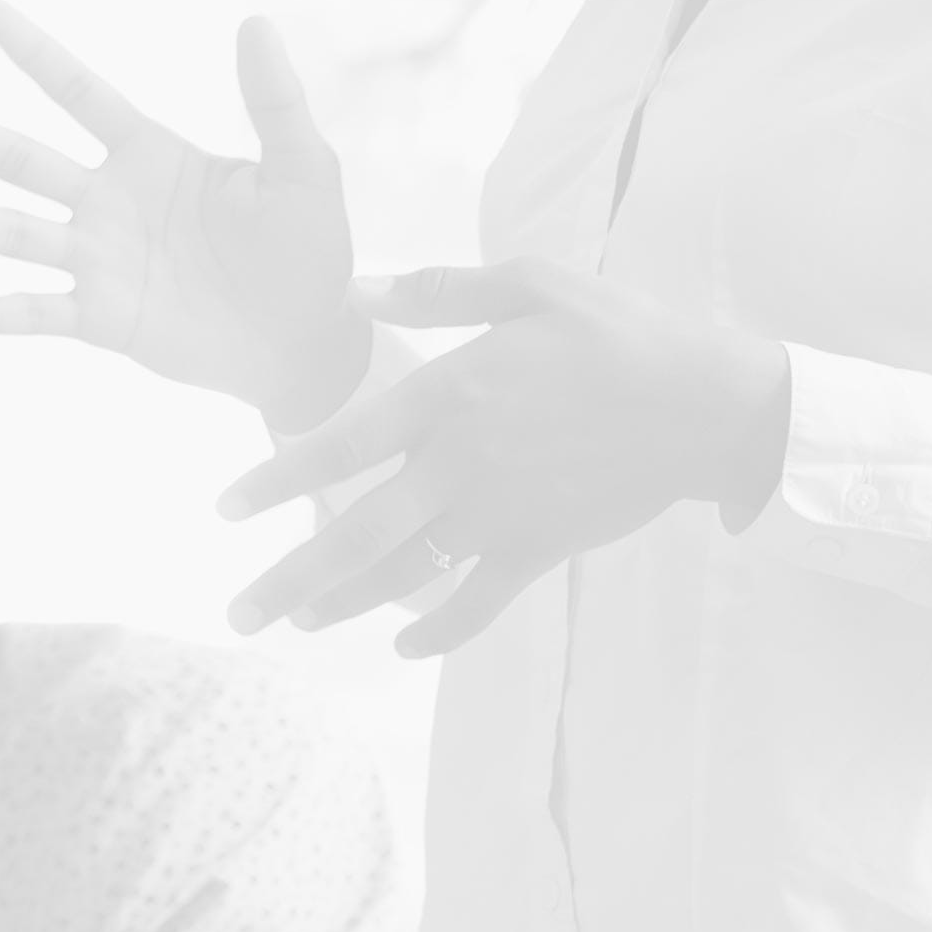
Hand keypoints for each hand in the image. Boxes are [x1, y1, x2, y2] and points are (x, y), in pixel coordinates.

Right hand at [0, 2, 368, 429]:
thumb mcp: (303, 169)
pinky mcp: (104, 319)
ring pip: (14, 233)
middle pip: (19, 158)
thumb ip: (275, 103)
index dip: (32, 50)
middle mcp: (109, 201)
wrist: (309, 341)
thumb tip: (255, 23)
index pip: (79, 91)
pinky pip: (38, 313)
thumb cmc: (310, 248)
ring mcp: (99, 261)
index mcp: (150, 154)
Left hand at [211, 260, 790, 657]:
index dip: (277, 480)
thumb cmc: (619, 333)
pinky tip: (402, 647)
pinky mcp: (539, 550)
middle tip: (237, 614)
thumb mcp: (531, 284)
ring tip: (297, 622)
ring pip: (404, 577)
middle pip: (356, 534)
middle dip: (289, 580)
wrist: (705, 405)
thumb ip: (439, 291)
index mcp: (450, 396)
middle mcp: (461, 466)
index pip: (341, 448)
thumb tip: (357, 289)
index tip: (225, 510)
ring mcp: (499, 516)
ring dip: (344, 605)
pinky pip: (476, 605)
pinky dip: (437, 632)